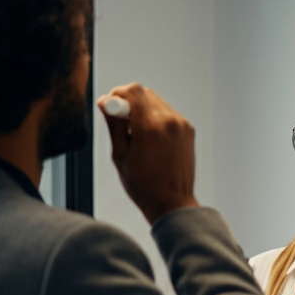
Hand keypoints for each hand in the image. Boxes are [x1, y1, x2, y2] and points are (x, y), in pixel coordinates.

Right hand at [98, 84, 198, 224]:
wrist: (172, 203)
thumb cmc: (145, 186)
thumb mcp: (120, 155)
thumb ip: (114, 124)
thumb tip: (105, 102)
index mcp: (150, 127)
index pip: (133, 91)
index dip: (118, 95)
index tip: (111, 107)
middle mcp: (169, 122)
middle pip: (145, 93)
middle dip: (130, 103)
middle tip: (122, 124)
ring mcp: (182, 126)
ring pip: (157, 102)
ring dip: (144, 111)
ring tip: (138, 136)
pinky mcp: (189, 131)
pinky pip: (168, 114)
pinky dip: (157, 119)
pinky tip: (152, 140)